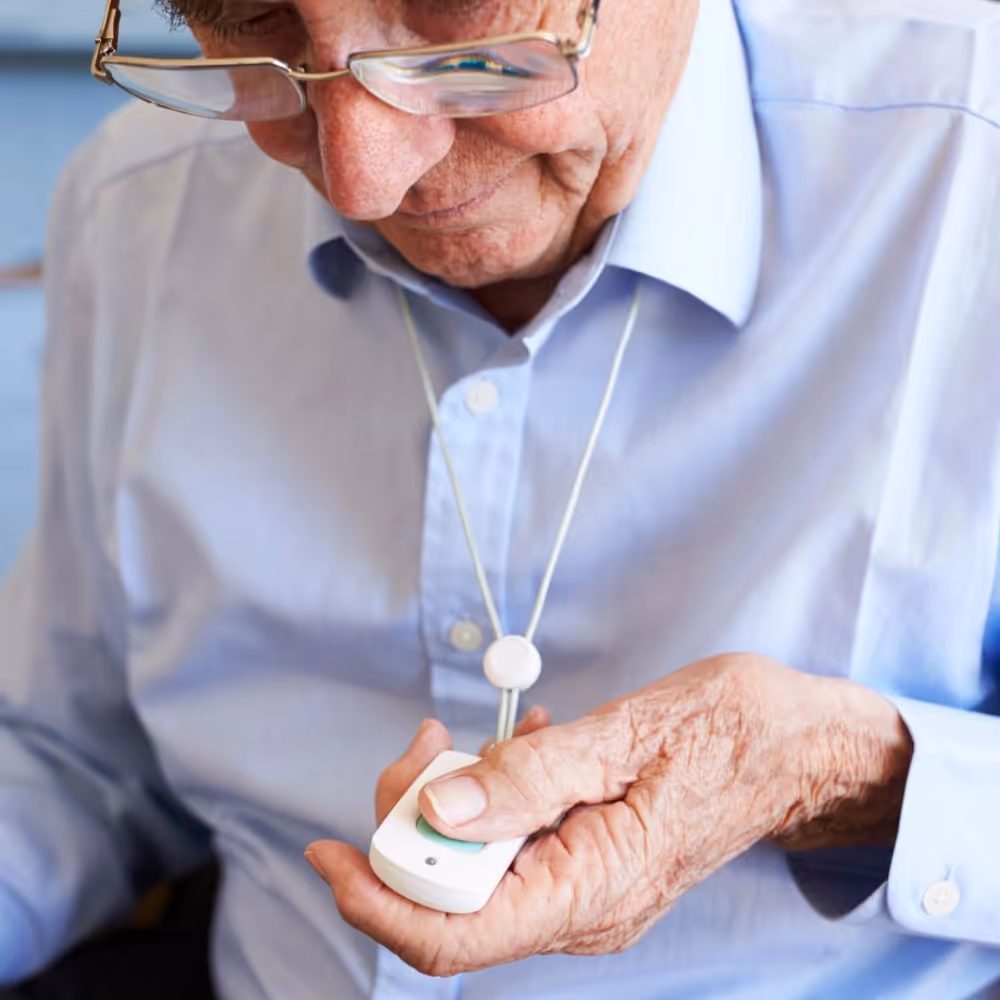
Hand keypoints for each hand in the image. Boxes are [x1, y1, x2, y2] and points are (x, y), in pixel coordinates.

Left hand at [305, 655, 911, 975]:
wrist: (798, 751)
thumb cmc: (730, 734)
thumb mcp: (627, 738)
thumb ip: (531, 779)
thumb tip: (440, 812)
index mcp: (591, 890)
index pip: (453, 935)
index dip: (376, 897)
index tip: (326, 848)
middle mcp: (582, 910)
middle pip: (453, 898)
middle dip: (416, 824)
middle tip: (429, 744)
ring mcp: (585, 894)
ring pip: (478, 872)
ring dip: (455, 807)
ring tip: (475, 741)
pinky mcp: (587, 868)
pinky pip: (514, 850)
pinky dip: (495, 802)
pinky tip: (520, 751)